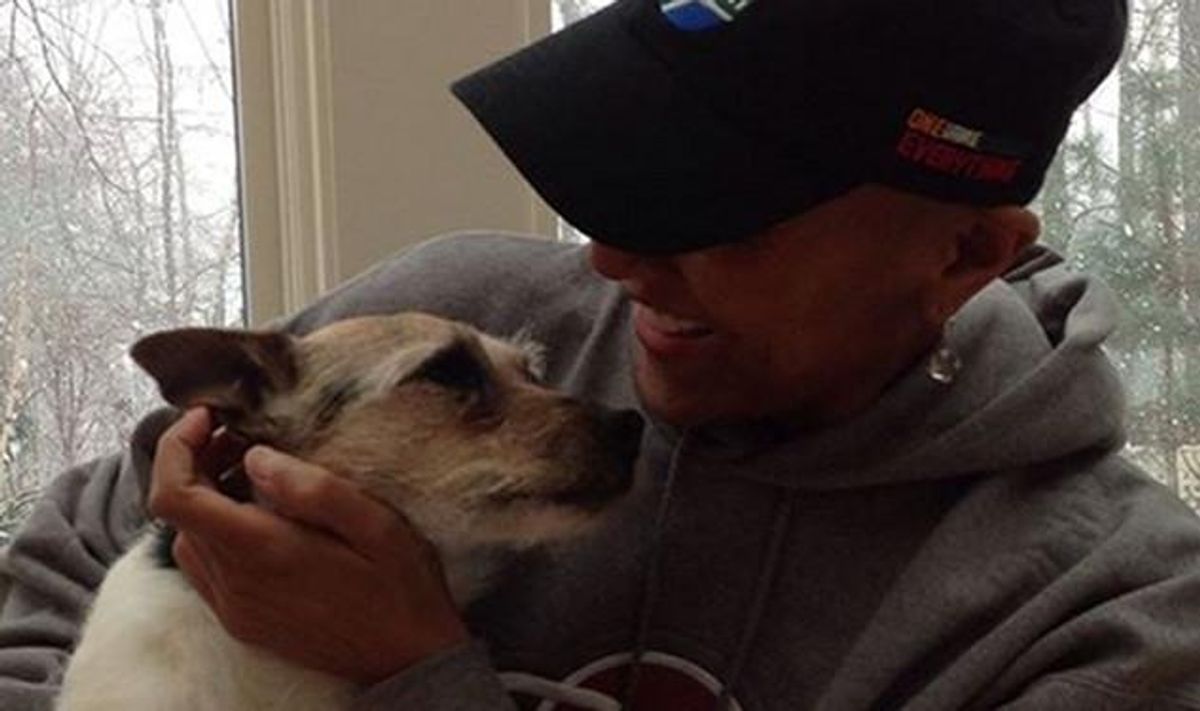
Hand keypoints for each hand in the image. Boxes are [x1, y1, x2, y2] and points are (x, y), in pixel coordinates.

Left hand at [148, 408, 468, 683]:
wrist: (409, 657)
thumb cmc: (401, 586)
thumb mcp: (376, 524)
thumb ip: (313, 488)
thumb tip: (255, 458)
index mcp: (264, 552)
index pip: (176, 498)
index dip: (177, 448)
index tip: (208, 417)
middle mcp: (236, 585)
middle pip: (178, 514)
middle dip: (196, 464)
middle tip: (239, 437)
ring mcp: (235, 609)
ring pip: (186, 541)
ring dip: (204, 498)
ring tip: (249, 472)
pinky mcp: (243, 623)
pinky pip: (205, 569)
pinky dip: (215, 531)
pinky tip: (257, 516)